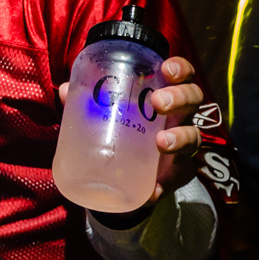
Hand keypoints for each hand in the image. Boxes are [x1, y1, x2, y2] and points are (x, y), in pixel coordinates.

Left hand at [57, 55, 203, 205]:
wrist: (121, 179)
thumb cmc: (119, 134)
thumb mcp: (101, 117)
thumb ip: (84, 104)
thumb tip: (66, 89)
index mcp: (163, 97)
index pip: (180, 77)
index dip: (180, 69)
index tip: (166, 69)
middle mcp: (177, 119)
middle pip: (193, 100)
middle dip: (180, 97)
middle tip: (158, 102)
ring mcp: (181, 147)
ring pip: (193, 136)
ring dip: (179, 138)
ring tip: (161, 142)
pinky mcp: (176, 176)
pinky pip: (175, 180)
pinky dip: (163, 185)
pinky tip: (153, 190)